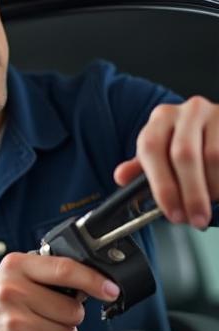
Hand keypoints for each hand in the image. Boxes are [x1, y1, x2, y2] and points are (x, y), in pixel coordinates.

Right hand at [0, 252, 119, 330]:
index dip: (94, 280)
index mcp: (15, 267)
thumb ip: (45, 273)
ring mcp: (15, 321)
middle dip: (68, 316)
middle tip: (44, 314)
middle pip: (73, 309)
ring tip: (34, 329)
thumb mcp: (11, 276)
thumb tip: (91, 280)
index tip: (110, 289)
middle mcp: (12, 291)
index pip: (65, 270)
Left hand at [114, 97, 218, 228]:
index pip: (152, 149)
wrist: (218, 126)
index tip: (172, 212)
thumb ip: (142, 167)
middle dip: (190, 194)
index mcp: (161, 118)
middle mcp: (188, 111)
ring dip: (212, 188)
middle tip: (195, 218)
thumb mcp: (161, 151)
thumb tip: (121, 177)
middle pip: (185, 155)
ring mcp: (216, 114)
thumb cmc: (186, 142)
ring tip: (210, 203)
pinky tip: (218, 191)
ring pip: (214, 157)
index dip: (161, 186)